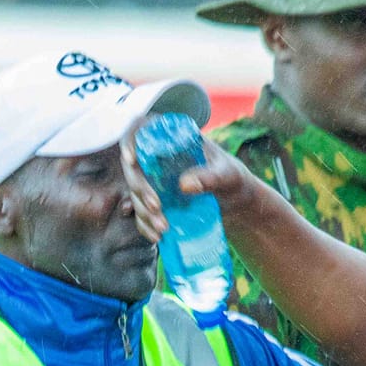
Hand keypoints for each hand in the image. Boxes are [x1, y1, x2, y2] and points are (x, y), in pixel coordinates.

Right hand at [121, 130, 273, 246]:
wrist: (235, 202)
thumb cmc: (233, 178)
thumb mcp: (227, 175)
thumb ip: (209, 177)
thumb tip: (184, 185)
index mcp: (173, 139)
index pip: (142, 129)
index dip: (130, 140)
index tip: (131, 159)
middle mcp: (158, 157)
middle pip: (133, 167)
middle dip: (140, 189)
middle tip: (156, 207)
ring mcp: (154, 180)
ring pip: (134, 193)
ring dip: (143, 212)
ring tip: (163, 228)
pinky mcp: (155, 200)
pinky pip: (140, 212)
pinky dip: (144, 225)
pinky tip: (156, 236)